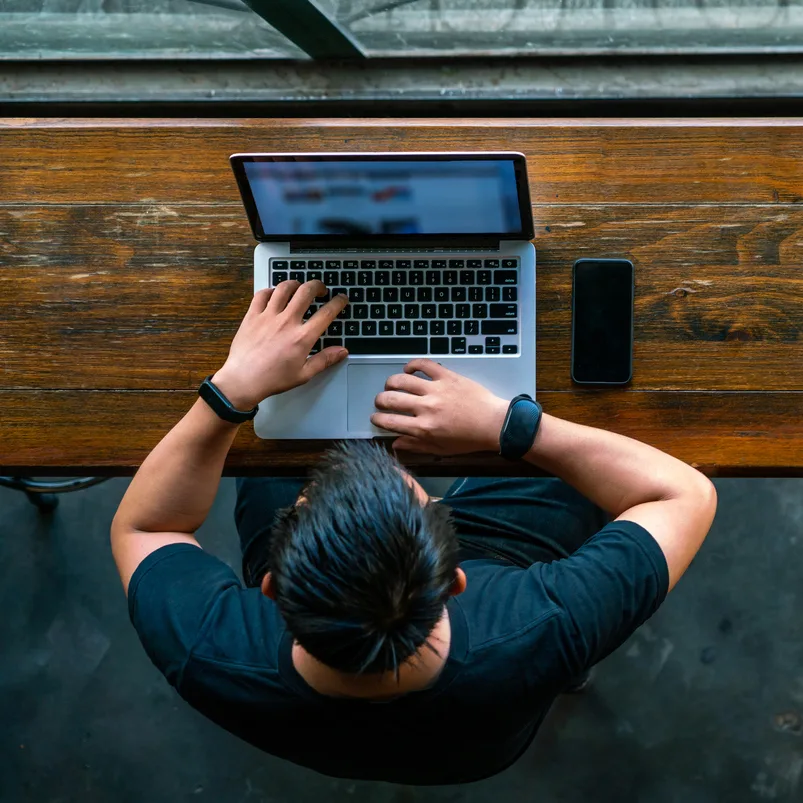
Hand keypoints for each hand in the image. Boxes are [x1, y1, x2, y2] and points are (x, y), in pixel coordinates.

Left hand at [212, 280, 348, 408]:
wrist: (243, 380)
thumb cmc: (273, 379)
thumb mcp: (304, 374)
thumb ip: (324, 360)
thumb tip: (342, 351)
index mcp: (302, 337)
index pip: (327, 312)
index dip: (338, 302)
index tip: (341, 299)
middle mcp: (287, 322)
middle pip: (306, 291)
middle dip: (318, 286)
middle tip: (321, 289)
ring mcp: (268, 316)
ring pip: (284, 288)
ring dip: (295, 284)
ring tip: (299, 287)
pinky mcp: (252, 316)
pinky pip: (262, 294)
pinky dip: (270, 291)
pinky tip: (274, 295)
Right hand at [371, 359, 509, 454]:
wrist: (493, 423)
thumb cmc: (469, 439)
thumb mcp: (441, 448)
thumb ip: (416, 445)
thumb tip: (395, 443)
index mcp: (424, 428)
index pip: (390, 421)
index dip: (377, 419)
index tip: (375, 417)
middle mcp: (426, 407)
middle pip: (391, 399)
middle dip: (380, 400)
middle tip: (381, 401)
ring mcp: (436, 389)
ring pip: (402, 380)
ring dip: (391, 383)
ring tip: (391, 386)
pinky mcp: (446, 376)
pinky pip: (423, 364)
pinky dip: (412, 364)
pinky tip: (408, 369)